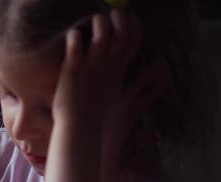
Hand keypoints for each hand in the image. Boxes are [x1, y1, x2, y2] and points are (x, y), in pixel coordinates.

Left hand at [52, 11, 166, 158]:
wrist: (79, 130)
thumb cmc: (96, 114)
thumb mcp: (119, 96)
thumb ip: (133, 84)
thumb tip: (147, 77)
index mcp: (118, 70)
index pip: (134, 41)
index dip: (133, 25)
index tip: (127, 17)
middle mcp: (107, 67)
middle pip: (121, 34)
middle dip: (119, 18)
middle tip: (111, 14)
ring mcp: (91, 69)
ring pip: (102, 37)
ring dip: (99, 24)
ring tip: (93, 22)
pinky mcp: (73, 72)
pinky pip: (75, 50)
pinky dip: (75, 39)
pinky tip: (73, 35)